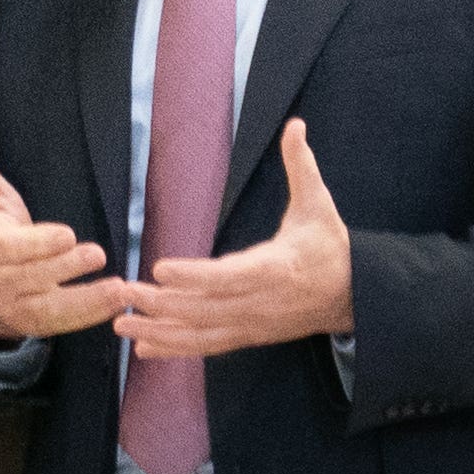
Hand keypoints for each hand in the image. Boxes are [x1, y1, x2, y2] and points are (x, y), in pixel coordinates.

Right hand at [0, 132, 123, 340]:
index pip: (9, 248)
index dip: (38, 243)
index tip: (68, 234)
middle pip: (32, 277)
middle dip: (66, 267)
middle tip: (98, 254)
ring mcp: (15, 308)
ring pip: (50, 308)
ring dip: (87, 300)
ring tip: (119, 289)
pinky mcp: (35, 326)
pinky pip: (64, 324)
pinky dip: (92, 315)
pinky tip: (118, 302)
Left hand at [117, 115, 356, 362]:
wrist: (352, 296)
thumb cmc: (328, 246)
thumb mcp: (318, 204)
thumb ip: (301, 166)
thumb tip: (296, 125)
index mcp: (275, 268)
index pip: (229, 276)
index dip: (194, 275)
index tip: (159, 268)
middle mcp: (260, 304)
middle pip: (205, 309)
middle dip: (162, 304)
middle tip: (124, 291)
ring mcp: (253, 325)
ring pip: (201, 334)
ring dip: (160, 331)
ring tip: (121, 325)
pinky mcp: (248, 337)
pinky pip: (208, 347)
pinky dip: (176, 349)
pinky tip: (144, 347)